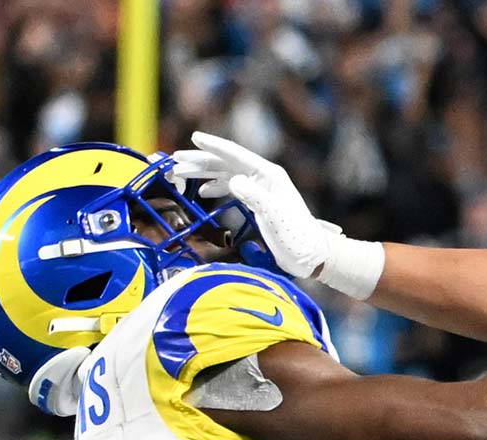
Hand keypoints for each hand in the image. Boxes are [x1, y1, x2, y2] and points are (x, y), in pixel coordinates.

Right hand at [171, 131, 338, 279]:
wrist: (312, 255)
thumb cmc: (297, 236)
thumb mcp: (275, 216)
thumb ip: (255, 197)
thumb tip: (233, 181)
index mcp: (268, 175)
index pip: (236, 154)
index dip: (214, 146)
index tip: (194, 137)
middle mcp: (264, 177)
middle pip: (227, 163)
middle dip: (200, 161)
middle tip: (175, 161)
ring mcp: (261, 189)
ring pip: (227, 174)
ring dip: (204, 174)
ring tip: (180, 175)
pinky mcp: (259, 202)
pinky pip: (232, 187)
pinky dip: (216, 186)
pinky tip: (203, 191)